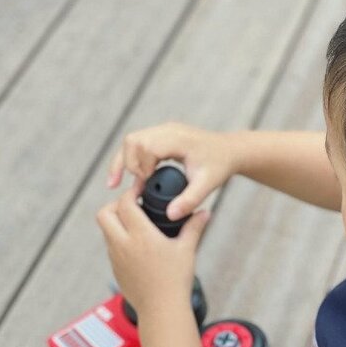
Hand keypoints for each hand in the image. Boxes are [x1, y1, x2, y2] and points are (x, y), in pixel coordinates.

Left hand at [96, 179, 210, 314]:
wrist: (161, 309)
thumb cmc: (175, 280)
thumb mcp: (187, 250)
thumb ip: (194, 227)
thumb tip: (205, 212)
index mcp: (140, 235)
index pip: (125, 203)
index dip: (131, 192)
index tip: (141, 189)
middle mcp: (123, 244)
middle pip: (104, 213)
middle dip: (115, 205)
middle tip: (132, 206)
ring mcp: (116, 258)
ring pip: (106, 231)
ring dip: (116, 222)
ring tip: (136, 224)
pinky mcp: (115, 269)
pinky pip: (111, 247)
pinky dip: (119, 239)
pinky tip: (137, 244)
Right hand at [107, 121, 237, 221]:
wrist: (230, 151)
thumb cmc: (220, 166)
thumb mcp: (207, 185)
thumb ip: (190, 200)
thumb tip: (170, 215)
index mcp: (178, 139)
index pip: (147, 146)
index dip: (141, 167)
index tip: (146, 186)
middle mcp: (168, 130)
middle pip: (133, 140)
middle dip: (126, 164)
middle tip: (129, 188)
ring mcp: (163, 130)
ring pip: (132, 140)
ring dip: (123, 162)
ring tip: (115, 184)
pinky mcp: (161, 136)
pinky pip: (138, 144)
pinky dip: (130, 160)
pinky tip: (128, 179)